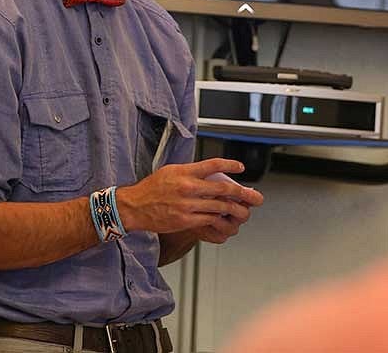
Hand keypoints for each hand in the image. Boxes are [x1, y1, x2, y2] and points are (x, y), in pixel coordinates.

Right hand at [117, 158, 263, 236]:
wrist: (134, 207)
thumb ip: (191, 171)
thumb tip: (209, 170)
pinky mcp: (185, 221)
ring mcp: (187, 205)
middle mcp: (188, 187)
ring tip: (244, 209)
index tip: (241, 167)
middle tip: (253, 195)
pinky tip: (225, 218)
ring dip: (234, 208)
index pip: (213, 165)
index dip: (230, 165)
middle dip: (241, 192)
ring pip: (218, 206)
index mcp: (185, 172)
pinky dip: (219, 219)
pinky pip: (208, 220)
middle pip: (222, 188)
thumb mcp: (171, 170)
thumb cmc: (151, 188)